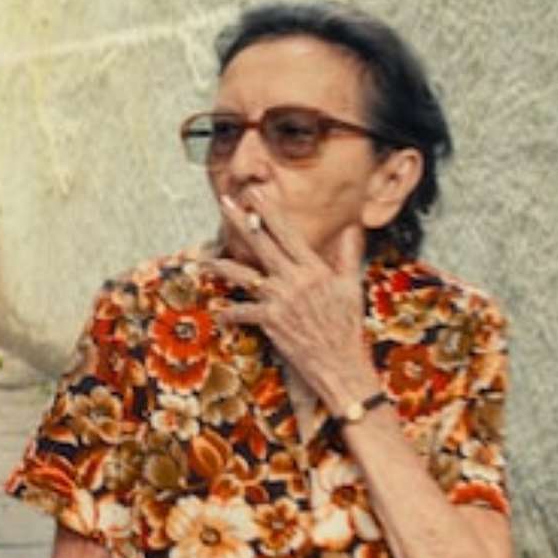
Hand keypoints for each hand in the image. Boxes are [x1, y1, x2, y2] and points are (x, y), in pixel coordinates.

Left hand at [206, 191, 373, 414]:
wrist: (341, 364)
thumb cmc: (347, 327)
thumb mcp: (351, 287)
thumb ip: (348, 255)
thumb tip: (353, 227)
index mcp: (314, 268)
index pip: (288, 232)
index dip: (270, 211)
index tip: (256, 193)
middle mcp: (295, 279)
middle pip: (262, 243)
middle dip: (241, 220)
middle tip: (225, 202)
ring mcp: (281, 299)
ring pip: (244, 275)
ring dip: (222, 266)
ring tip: (204, 259)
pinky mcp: (271, 321)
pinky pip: (243, 312)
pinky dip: (230, 314)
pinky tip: (218, 312)